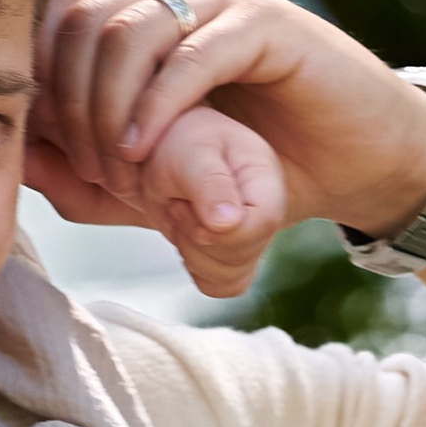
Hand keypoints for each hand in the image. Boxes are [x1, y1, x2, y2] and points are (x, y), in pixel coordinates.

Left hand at [26, 0, 425, 275]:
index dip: (33, 78)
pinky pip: (190, 53)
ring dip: (107, 108)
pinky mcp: (264, 20)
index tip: (38, 146)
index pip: (52, 14)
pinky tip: (144, 152)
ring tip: (118, 168)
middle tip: (84, 169)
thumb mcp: (149, 178)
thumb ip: (79, 169)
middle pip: (78, 23)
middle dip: (67, 103)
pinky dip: (157, 106)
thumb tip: (12, 159)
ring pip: (125, 32)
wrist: (354, 165)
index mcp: (135, 9)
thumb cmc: (250, 168)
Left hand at [120, 102, 291, 302]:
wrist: (159, 148)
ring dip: (191, 253)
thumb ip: (209, 184)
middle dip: (196, 237)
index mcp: (265, 176)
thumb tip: (229, 223)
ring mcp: (253, 236)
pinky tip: (185, 235)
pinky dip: (195, 268)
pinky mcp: (234, 256)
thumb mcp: (189, 152)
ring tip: (179, 213)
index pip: (264, 222)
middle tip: (176, 202)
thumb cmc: (174, 139)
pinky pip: (218, 286)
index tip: (182, 205)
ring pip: (230, 278)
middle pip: (244, 256)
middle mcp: (266, 208)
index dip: (221, 229)